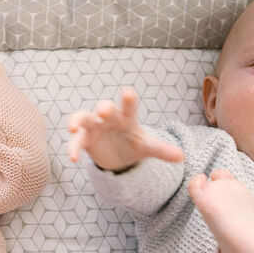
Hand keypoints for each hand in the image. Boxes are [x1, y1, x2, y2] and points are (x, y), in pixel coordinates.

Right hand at [66, 87, 184, 171]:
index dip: (128, 100)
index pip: (129, 106)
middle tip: (103, 110)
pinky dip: (73, 148)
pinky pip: (76, 141)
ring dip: (76, 120)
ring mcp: (95, 127)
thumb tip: (182, 157)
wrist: (118, 155)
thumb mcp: (147, 147)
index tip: (128, 93)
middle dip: (103, 107)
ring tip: (71, 128)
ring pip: (83, 118)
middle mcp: (109, 119)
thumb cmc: (133, 144)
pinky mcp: (84, 139)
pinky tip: (73, 159)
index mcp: (126, 118)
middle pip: (104, 107)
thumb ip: (162, 150)